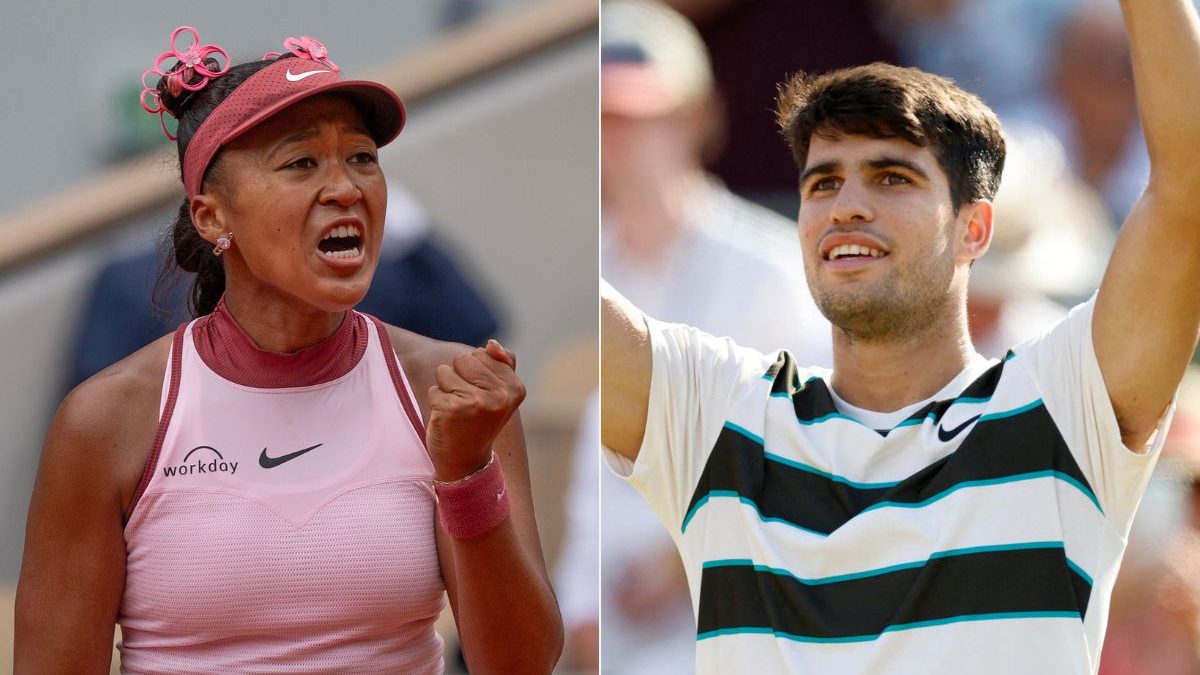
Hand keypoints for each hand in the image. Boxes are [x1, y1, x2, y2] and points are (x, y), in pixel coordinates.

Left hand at [427, 339, 524, 480]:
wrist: (467, 462)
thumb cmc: (481, 421)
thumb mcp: (500, 394)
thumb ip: (503, 363)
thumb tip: (491, 344)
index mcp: (515, 388)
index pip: (483, 353)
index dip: (475, 372)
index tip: (482, 395)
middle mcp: (498, 395)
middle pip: (463, 359)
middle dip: (459, 376)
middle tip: (467, 403)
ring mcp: (475, 402)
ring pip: (445, 372)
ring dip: (445, 388)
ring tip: (457, 410)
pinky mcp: (451, 409)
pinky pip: (433, 389)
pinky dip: (435, 402)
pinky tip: (446, 419)